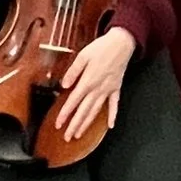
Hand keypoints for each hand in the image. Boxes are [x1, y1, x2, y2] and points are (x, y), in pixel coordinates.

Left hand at [52, 27, 134, 144]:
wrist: (122, 43)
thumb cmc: (102, 47)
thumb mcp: (83, 55)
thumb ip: (73, 71)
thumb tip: (64, 85)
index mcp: (88, 81)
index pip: (73, 101)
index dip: (65, 114)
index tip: (58, 124)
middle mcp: (98, 89)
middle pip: (84, 111)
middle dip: (75, 125)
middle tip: (67, 137)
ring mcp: (108, 90)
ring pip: (96, 111)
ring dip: (87, 124)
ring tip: (80, 134)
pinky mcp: (116, 88)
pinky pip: (115, 104)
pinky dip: (113, 115)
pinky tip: (110, 125)